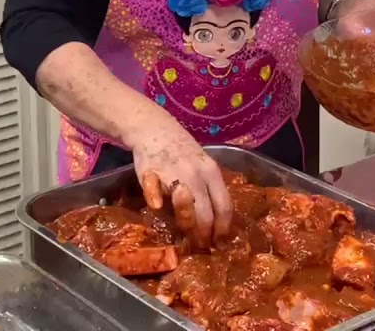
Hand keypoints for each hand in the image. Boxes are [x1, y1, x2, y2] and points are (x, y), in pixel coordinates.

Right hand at [129, 113, 231, 249]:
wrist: (154, 128)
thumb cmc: (182, 152)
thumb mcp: (203, 166)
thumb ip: (209, 190)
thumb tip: (217, 224)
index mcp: (212, 172)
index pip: (224, 206)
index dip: (223, 228)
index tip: (220, 242)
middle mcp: (196, 174)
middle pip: (205, 213)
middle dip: (204, 235)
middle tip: (201, 246)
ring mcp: (174, 172)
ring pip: (185, 206)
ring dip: (186, 226)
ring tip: (186, 240)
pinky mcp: (150, 172)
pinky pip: (153, 190)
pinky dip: (155, 200)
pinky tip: (157, 209)